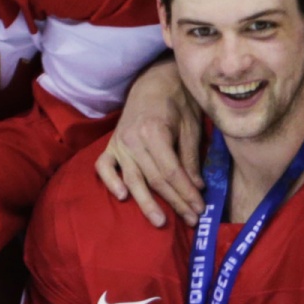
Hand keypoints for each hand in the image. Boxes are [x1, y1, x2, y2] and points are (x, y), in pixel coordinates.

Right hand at [95, 55, 204, 227]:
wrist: (154, 81)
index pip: (171, 172)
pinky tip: (122, 197)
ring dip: (146, 203)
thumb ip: (190, 157)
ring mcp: (118, 143)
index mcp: (154, 133)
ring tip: (159, 222)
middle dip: (174, 201)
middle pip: (154, 179)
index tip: (199, 208)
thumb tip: (196, 187)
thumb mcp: (191, 127)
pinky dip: (110, 182)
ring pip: (131, 179)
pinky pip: (104, 167)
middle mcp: (132, 140)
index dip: (185, 193)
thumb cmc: (177, 102)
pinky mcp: (111, 145)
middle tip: (190, 219)